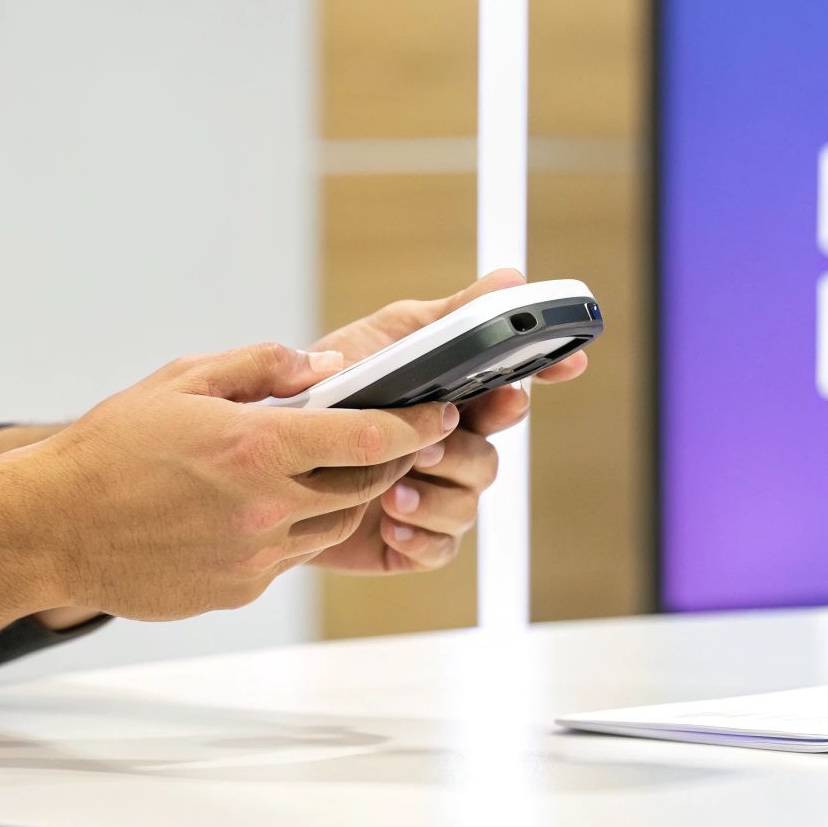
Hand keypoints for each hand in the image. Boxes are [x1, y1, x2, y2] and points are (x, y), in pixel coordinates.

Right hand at [0, 343, 457, 619]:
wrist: (47, 528)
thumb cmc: (111, 446)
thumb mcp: (184, 380)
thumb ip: (263, 367)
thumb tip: (326, 365)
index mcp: (256, 447)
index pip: (369, 439)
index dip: (416, 426)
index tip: (441, 414)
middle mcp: (263, 507)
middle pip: (365, 488)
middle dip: (391, 462)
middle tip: (397, 440)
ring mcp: (253, 557)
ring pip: (334, 526)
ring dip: (345, 498)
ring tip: (328, 470)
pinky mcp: (238, 589)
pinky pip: (291, 557)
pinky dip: (295, 530)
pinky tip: (265, 507)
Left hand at [304, 269, 588, 573]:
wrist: (259, 459)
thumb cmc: (323, 393)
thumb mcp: (382, 341)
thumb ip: (447, 315)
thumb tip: (510, 278)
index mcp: (451, 398)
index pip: (510, 388)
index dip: (546, 373)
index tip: (568, 361)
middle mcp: (450, 448)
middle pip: (491, 452)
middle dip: (463, 447)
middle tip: (430, 441)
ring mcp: (433, 495)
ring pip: (470, 500)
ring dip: (435, 493)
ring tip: (391, 486)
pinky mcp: (410, 541)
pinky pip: (441, 548)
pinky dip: (420, 535)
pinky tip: (390, 520)